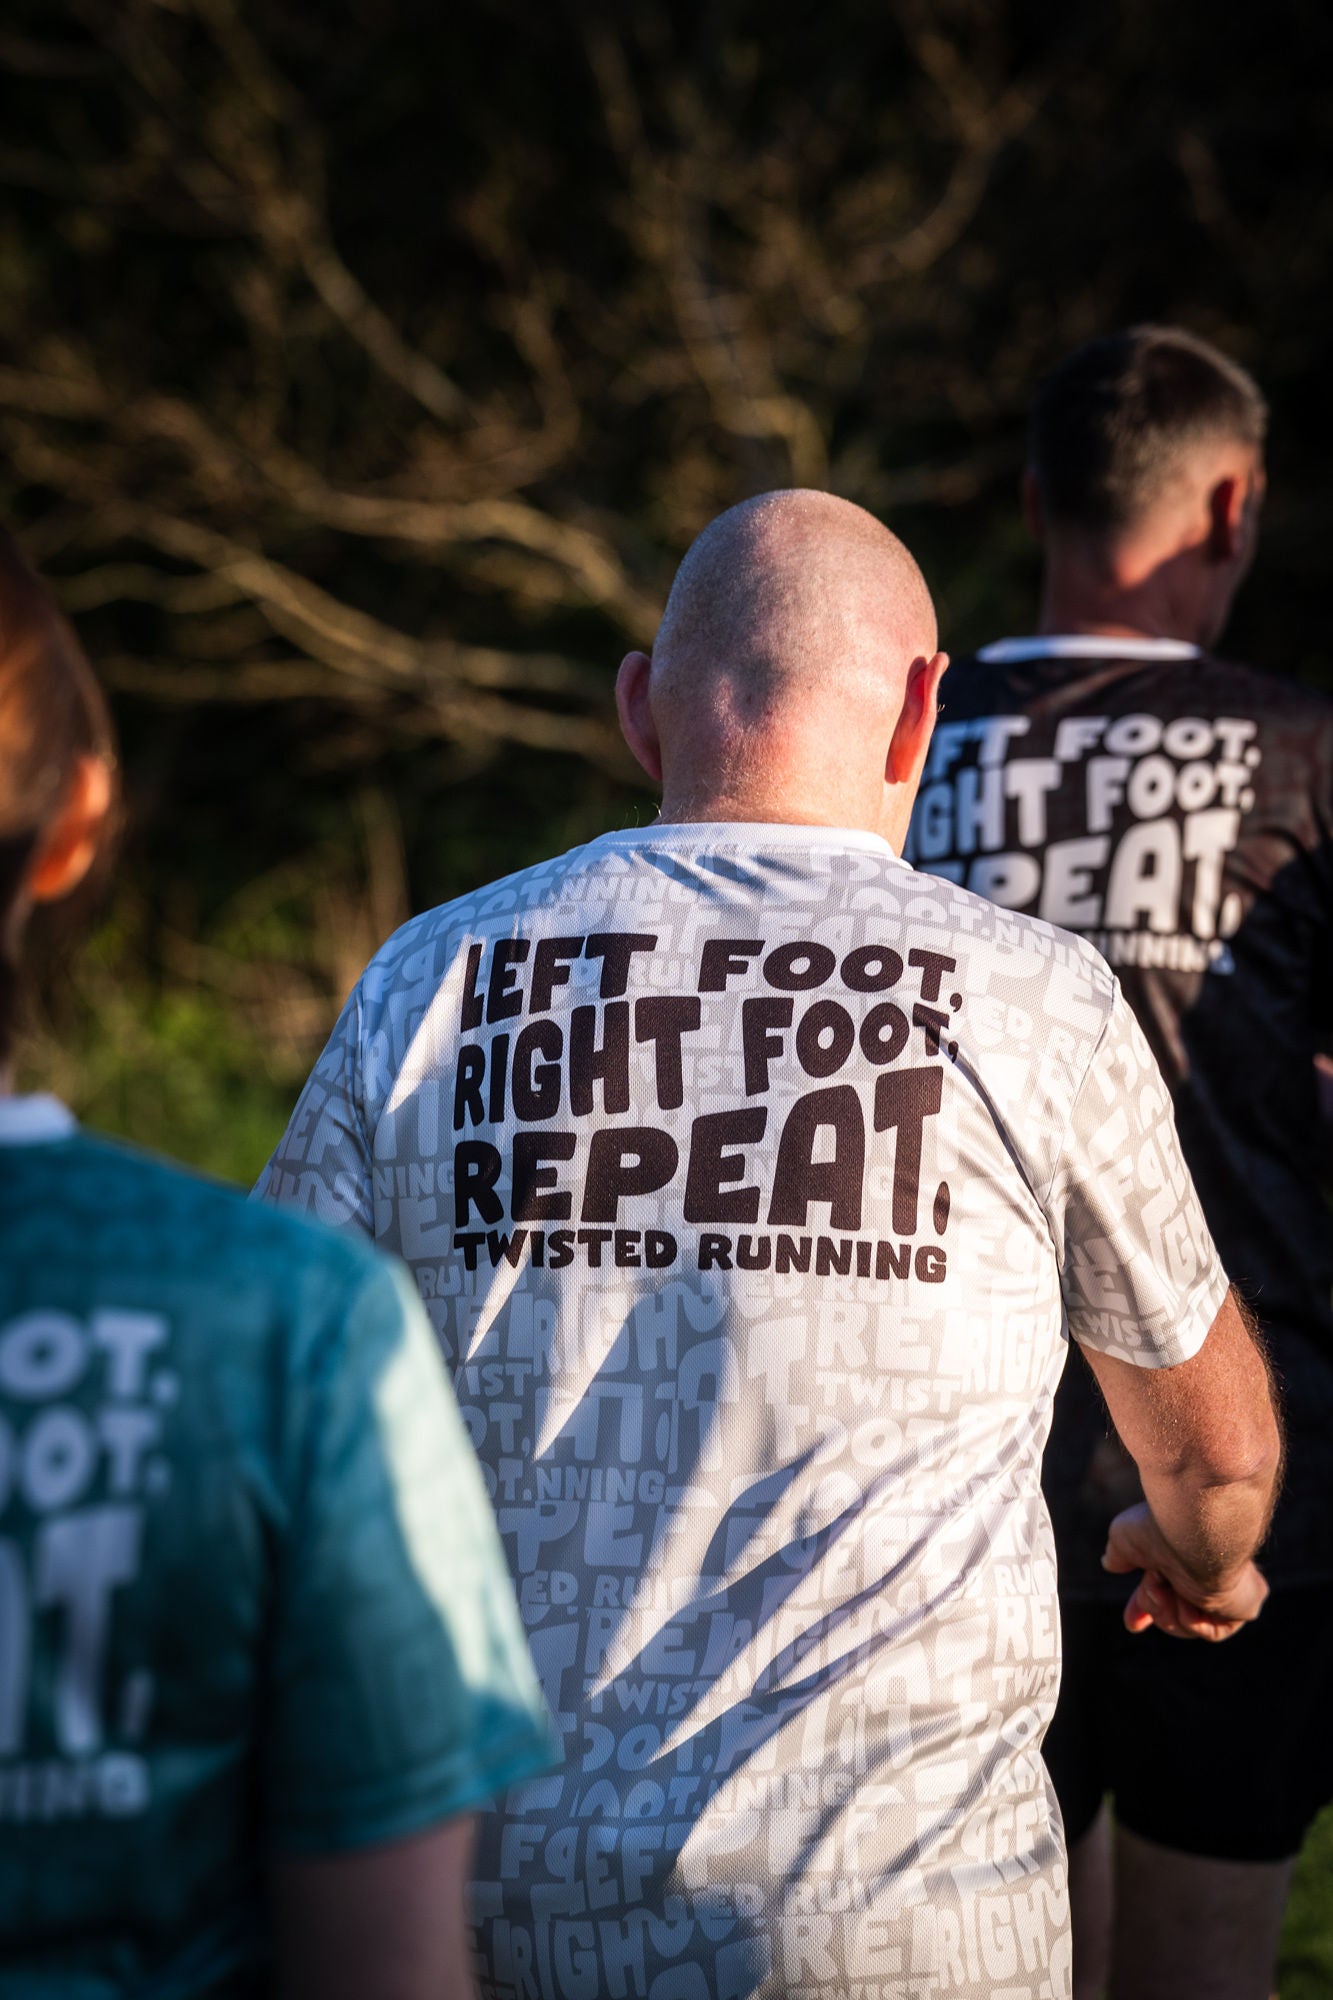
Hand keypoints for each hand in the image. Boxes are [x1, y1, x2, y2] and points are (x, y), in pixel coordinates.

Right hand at [1100, 1501, 1268, 1640]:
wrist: (1189, 1532)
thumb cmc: (1157, 1527)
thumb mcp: (1125, 1538)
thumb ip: (1120, 1554)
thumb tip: (1110, 1563)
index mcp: (1185, 1553)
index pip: (1169, 1588)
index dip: (1148, 1607)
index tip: (1133, 1623)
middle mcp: (1209, 1568)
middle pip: (1176, 1610)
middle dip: (1154, 1608)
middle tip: (1153, 1588)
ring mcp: (1228, 1587)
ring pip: (1189, 1624)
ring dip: (1167, 1611)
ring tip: (1165, 1588)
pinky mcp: (1246, 1605)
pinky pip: (1211, 1631)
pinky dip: (1192, 1619)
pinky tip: (1189, 1597)